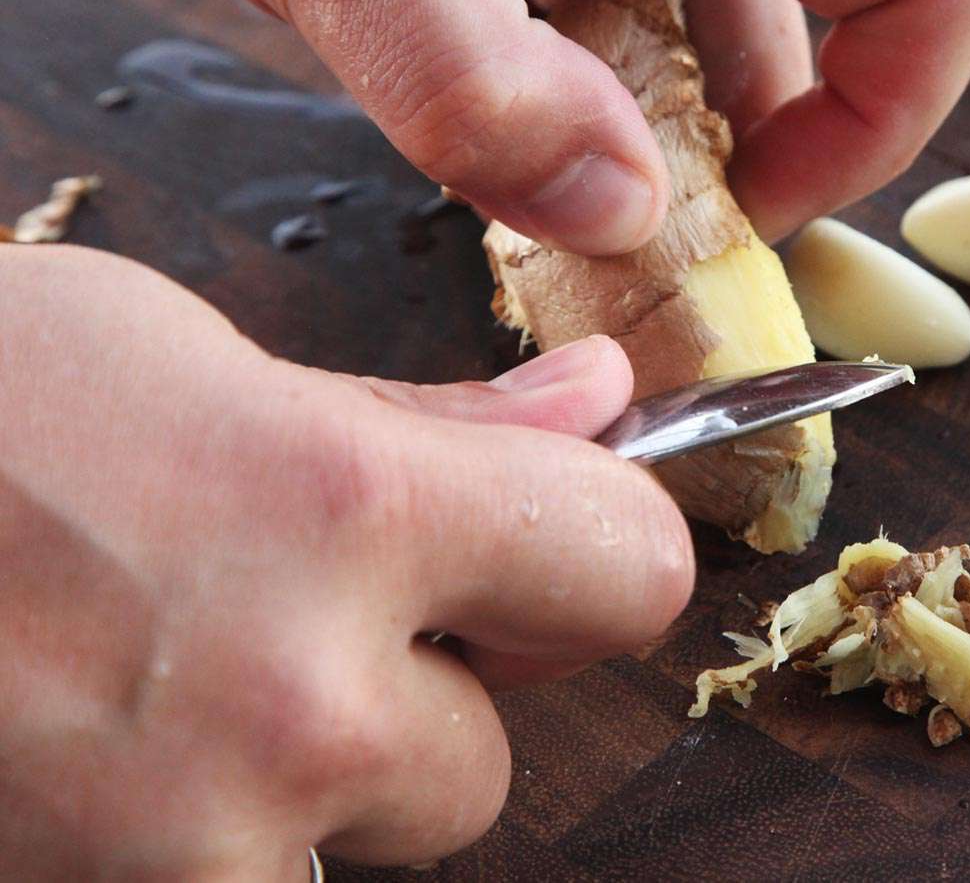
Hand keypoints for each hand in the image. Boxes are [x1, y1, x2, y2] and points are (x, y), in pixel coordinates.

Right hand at [0, 245, 691, 874]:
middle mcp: (294, 706)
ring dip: (317, 784)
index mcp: (342, 509)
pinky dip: (218, 837)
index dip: (600, 545)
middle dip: (425, 692)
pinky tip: (114, 747)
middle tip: (292, 610)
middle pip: (494, 753)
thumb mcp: (192, 359)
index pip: (630, 568)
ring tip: (169, 681)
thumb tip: (601, 412)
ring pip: (371, 845)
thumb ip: (423, 417)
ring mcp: (195, 853)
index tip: (551, 533)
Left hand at [41, 0, 969, 251]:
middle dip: (746, 158)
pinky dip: (597, 97)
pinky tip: (500, 116)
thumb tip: (623, 213)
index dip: (888, 112)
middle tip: (608, 237)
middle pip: (834, 25)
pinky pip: (644, 14)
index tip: (750, 204)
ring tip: (524, 171)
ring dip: (656, 137)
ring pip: (729, 33)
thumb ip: (475, 83)